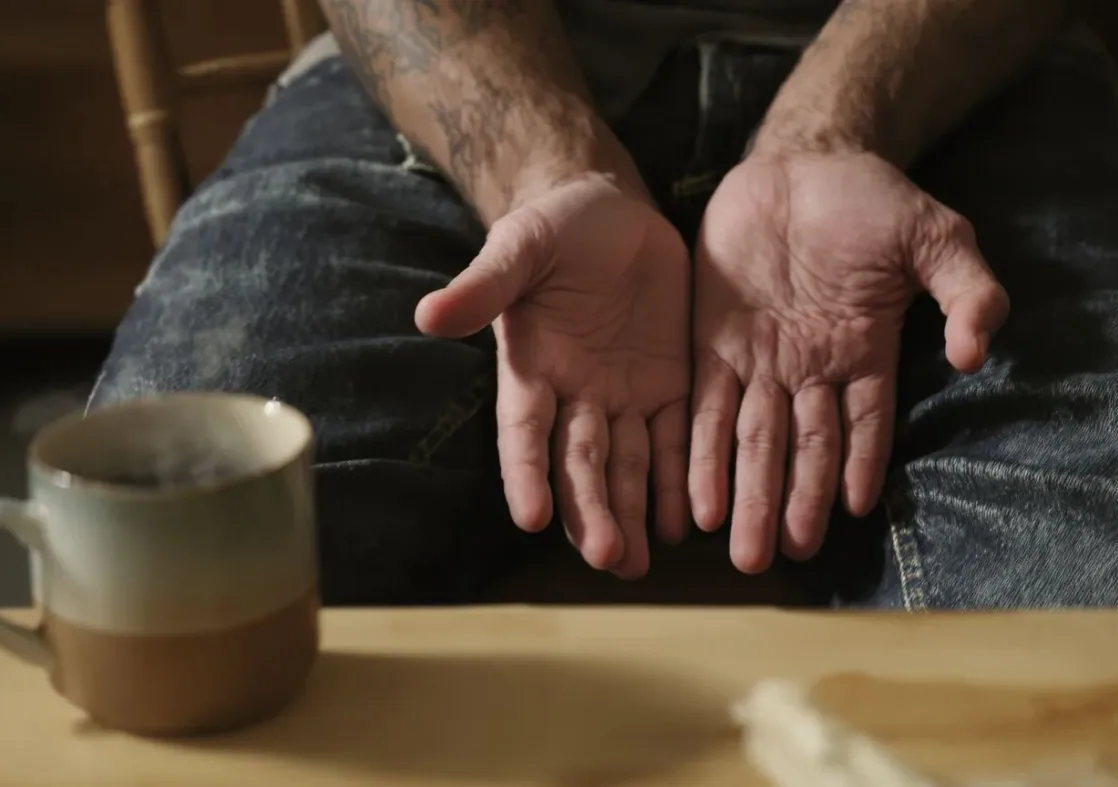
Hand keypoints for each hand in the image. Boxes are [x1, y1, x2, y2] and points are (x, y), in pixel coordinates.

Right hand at [416, 174, 689, 577]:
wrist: (611, 211)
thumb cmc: (554, 227)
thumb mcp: (520, 246)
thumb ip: (485, 285)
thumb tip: (428, 315)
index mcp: (531, 370)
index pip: (524, 434)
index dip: (526, 475)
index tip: (531, 518)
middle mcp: (575, 397)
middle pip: (581, 465)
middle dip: (592, 512)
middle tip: (609, 558)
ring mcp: (624, 396)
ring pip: (627, 468)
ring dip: (634, 515)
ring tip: (640, 564)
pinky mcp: (671, 385)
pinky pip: (676, 440)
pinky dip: (679, 480)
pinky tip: (689, 521)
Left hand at [689, 151, 1008, 572]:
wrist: (801, 160)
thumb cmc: (872, 200)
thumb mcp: (936, 237)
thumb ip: (967, 291)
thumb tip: (977, 353)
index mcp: (863, 353)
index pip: (862, 425)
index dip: (855, 467)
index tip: (851, 514)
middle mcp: (809, 369)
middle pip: (801, 449)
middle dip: (789, 503)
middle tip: (775, 559)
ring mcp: (759, 359)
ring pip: (752, 440)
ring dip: (745, 494)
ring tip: (739, 550)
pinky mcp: (710, 341)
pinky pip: (705, 405)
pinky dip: (702, 452)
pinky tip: (697, 500)